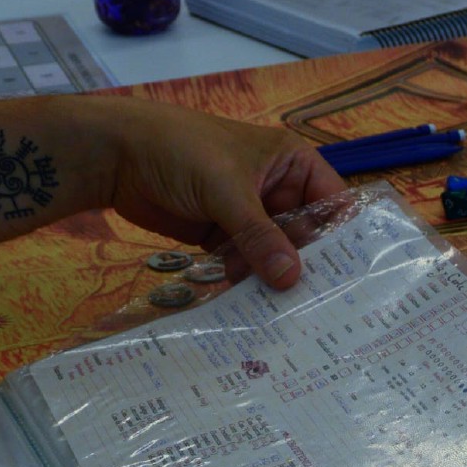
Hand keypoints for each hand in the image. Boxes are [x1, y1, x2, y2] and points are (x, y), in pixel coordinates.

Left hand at [99, 99, 346, 287]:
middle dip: (307, 266)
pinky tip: (252, 308)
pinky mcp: (223, 237)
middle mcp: (278, 190)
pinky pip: (245, 264)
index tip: (349, 277)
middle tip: (317, 307)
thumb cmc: (181, 152)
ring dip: (274, 279)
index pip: (333, 203)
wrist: (117, 156)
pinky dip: (247, 282)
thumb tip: (291, 279)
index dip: (342, 238)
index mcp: (292, 164)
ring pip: (275, 255)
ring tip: (284, 314)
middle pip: (306, 236)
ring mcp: (250, 215)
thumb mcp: (226, 190)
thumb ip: (259, 235)